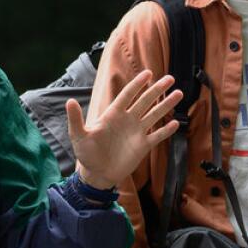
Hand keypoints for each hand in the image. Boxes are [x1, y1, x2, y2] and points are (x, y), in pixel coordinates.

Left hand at [66, 70, 182, 189]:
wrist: (97, 174)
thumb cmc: (86, 154)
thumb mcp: (78, 135)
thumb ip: (76, 119)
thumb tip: (68, 101)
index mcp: (113, 114)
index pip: (127, 95)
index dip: (137, 84)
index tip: (148, 73)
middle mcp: (127, 120)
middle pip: (145, 101)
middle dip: (157, 90)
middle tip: (170, 78)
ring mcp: (136, 132)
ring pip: (154, 115)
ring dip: (166, 105)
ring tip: (179, 94)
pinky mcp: (143, 146)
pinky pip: (157, 136)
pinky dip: (166, 130)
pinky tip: (176, 123)